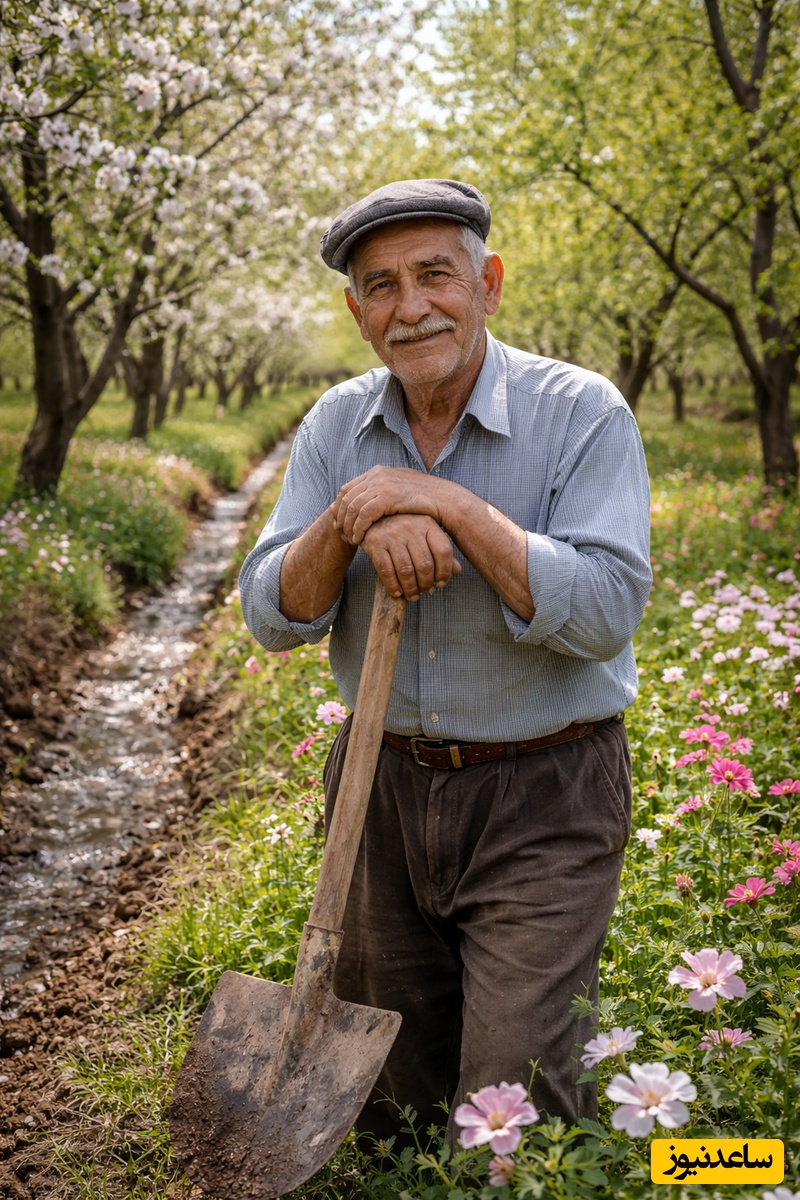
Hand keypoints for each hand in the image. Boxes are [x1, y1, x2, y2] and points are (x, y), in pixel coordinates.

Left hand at [333, 466, 449, 544]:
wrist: (445, 500)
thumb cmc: (426, 500)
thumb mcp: (400, 492)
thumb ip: (384, 492)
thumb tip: (372, 501)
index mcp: (378, 472)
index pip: (348, 488)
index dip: (339, 506)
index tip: (338, 521)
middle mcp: (377, 475)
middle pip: (347, 496)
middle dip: (340, 516)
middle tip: (339, 532)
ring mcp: (382, 484)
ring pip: (353, 506)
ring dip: (348, 525)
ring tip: (349, 539)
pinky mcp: (387, 496)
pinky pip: (364, 514)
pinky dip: (358, 528)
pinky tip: (358, 539)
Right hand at [361, 513, 460, 600]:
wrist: (373, 516)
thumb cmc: (404, 527)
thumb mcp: (425, 533)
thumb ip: (440, 550)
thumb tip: (457, 570)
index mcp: (428, 523)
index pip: (444, 551)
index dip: (445, 571)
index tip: (442, 583)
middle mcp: (411, 527)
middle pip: (425, 564)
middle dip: (426, 584)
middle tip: (424, 590)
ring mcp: (392, 535)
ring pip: (406, 570)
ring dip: (411, 588)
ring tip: (412, 595)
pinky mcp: (375, 543)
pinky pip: (386, 570)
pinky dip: (393, 585)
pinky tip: (398, 592)